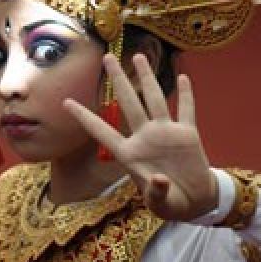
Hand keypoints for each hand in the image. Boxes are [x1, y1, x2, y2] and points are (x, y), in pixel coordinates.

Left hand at [64, 53, 217, 220]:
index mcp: (129, 155)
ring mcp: (166, 134)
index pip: (102, 131)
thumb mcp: (161, 204)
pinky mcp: (187, 135)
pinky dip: (186, 94)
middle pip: (128, 103)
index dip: (84, 118)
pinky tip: (183, 77)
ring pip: (155, 99)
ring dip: (147, 78)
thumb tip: (159, 180)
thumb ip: (156, 193)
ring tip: (139, 57)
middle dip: (118, 81)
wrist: (194, 202)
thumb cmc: (170, 204)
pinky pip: (186, 110)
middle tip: (106, 58)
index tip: (65, 102)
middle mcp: (144, 138)